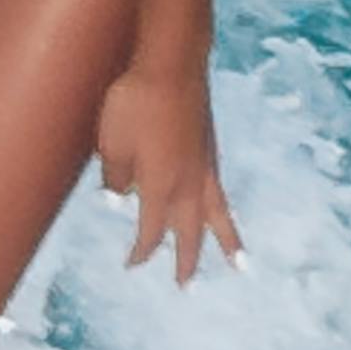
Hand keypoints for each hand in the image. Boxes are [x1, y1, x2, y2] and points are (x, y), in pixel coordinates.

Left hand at [91, 55, 240, 278]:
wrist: (172, 62)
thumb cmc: (135, 100)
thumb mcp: (111, 141)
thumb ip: (114, 175)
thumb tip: (118, 196)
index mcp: (160, 185)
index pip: (150, 230)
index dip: (141, 251)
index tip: (132, 264)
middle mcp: (187, 183)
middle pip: (189, 232)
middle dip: (187, 260)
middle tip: (186, 286)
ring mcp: (204, 166)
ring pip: (216, 215)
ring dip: (226, 242)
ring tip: (239, 265)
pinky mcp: (210, 149)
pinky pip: (219, 192)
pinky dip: (223, 210)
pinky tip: (221, 211)